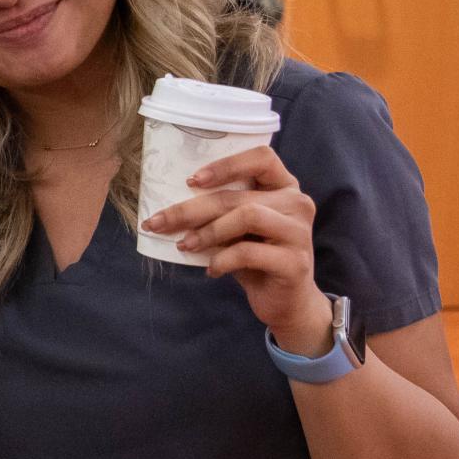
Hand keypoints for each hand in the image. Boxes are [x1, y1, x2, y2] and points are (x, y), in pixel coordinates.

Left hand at [141, 145, 333, 352]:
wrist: (285, 301)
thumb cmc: (255, 259)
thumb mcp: (236, 230)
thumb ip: (219, 212)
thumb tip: (169, 206)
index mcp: (284, 187)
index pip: (262, 157)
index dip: (226, 165)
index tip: (191, 180)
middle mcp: (297, 204)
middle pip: (237, 196)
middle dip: (190, 209)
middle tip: (158, 223)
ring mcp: (299, 232)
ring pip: (246, 216)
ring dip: (207, 232)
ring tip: (186, 245)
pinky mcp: (295, 262)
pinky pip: (249, 252)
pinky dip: (222, 260)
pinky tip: (211, 269)